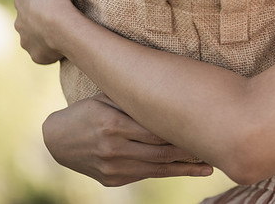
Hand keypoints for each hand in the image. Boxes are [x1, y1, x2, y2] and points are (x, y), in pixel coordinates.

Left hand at [14, 0, 73, 64]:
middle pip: (31, 21)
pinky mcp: (37, 55)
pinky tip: (63, 45)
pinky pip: (45, 53)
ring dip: (46, 36)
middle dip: (42, 20)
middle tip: (60, 18)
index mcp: (20, 2)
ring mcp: (26, 41)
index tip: (57, 0)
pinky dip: (52, 50)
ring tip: (63, 32)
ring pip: (36, 38)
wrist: (58, 21)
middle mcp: (19, 23)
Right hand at [43, 94, 213, 186]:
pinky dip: (168, 172)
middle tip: (216, 149)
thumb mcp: (108, 99)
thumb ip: (135, 101)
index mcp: (113, 124)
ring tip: (209, 166)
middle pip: (161, 152)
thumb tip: (172, 93)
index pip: (156, 130)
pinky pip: (147, 175)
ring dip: (185, 168)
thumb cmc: (89, 110)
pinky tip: (188, 169)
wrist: (58, 140)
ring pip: (157, 168)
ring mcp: (113, 168)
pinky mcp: (113, 180)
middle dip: (190, 152)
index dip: (182, 131)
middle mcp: (113, 148)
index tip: (205, 127)